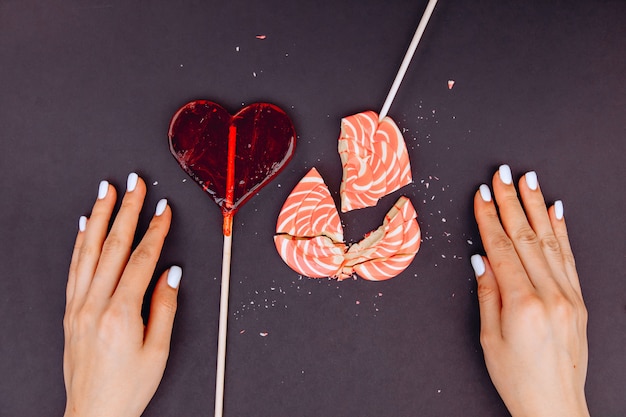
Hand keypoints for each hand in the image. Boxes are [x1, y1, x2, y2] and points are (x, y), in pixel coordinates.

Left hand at [64, 173, 181, 416]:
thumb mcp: (158, 351)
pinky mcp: (70, 311)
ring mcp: (78, 306)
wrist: (93, 413)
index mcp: (120, 314)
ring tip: (106, 192)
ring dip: (98, 217)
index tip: (163, 209)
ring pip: (88, 251)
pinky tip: (83, 226)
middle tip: (134, 184)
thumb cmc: (127, 388)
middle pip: (112, 246)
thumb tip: (170, 273)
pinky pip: (74, 268)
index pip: (141, 260)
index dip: (155, 231)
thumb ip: (164, 307)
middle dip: (126, 210)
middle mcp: (94, 305)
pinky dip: (79, 242)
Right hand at [471, 165, 588, 416]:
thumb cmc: (518, 378)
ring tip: (528, 180)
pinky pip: (570, 257)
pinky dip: (562, 231)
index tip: (482, 194)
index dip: (489, 218)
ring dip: (536, 207)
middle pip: (525, 237)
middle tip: (502, 174)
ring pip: (549, 241)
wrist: (556, 405)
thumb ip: (487, 294)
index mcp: (523, 304)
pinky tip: (556, 210)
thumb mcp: (489, 338)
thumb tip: (481, 259)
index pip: (501, 248)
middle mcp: (551, 294)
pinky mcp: (579, 300)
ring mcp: (569, 296)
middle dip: (511, 202)